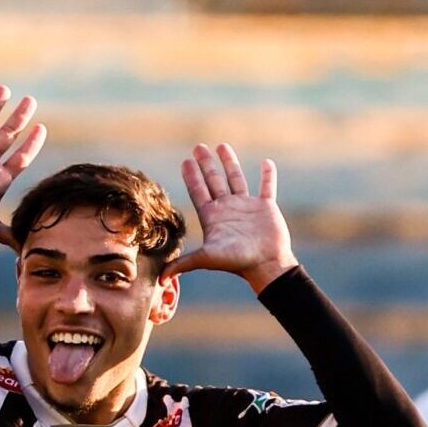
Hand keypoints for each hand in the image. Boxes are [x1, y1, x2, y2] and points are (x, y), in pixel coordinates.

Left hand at [166, 142, 295, 292]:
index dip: (191, 177)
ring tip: (221, 146)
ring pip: (236, 179)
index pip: (198, 192)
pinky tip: (266, 162)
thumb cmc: (237, 261)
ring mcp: (246, 207)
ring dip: (229, 163)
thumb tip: (159, 280)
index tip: (185, 162)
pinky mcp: (266, 207)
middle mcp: (227, 209)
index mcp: (213, 217)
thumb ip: (183, 264)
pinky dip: (268, 175)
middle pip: (213, 181)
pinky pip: (267, 186)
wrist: (265, 265)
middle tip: (197, 148)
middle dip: (205, 164)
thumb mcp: (206, 259)